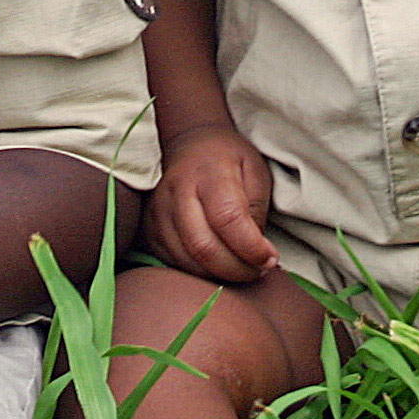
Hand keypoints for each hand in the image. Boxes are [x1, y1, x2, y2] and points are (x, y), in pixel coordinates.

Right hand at [142, 125, 278, 282]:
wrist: (191, 143)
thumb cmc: (228, 159)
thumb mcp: (255, 172)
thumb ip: (256, 211)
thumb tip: (257, 254)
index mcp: (209, 173)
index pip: (227, 218)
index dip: (251, 247)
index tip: (269, 259)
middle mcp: (178, 192)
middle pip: (203, 246)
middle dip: (235, 269)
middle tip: (257, 271)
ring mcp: (158, 212)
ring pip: (186, 260)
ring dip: (218, 275)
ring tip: (240, 269)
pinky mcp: (149, 228)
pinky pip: (172, 262)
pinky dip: (198, 272)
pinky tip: (217, 264)